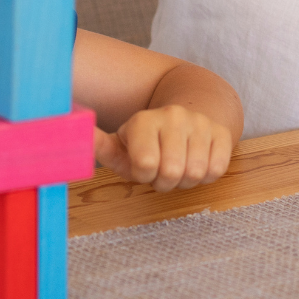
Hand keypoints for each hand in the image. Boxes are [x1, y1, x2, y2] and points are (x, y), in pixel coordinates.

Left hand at [94, 104, 233, 191]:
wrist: (189, 116)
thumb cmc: (147, 143)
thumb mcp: (122, 146)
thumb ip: (100, 146)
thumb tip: (76, 135)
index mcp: (144, 120)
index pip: (145, 165)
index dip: (144, 175)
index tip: (143, 167)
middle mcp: (173, 116)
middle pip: (172, 172)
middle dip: (165, 182)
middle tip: (162, 172)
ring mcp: (200, 123)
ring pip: (196, 173)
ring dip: (186, 181)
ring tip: (179, 167)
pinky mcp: (222, 132)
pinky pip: (216, 169)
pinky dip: (206, 176)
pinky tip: (197, 163)